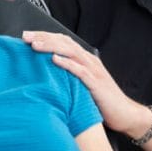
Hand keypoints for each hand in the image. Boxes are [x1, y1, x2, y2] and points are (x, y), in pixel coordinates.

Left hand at [22, 31, 150, 135]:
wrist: (125, 114)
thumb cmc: (102, 101)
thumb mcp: (82, 85)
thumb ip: (69, 77)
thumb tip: (46, 74)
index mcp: (85, 60)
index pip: (63, 41)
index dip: (45, 36)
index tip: (26, 36)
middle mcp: (89, 61)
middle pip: (64, 43)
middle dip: (44, 38)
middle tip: (26, 36)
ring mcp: (94, 71)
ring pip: (71, 53)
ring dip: (52, 47)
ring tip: (35, 45)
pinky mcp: (97, 84)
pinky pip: (81, 71)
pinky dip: (67, 64)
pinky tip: (55, 60)